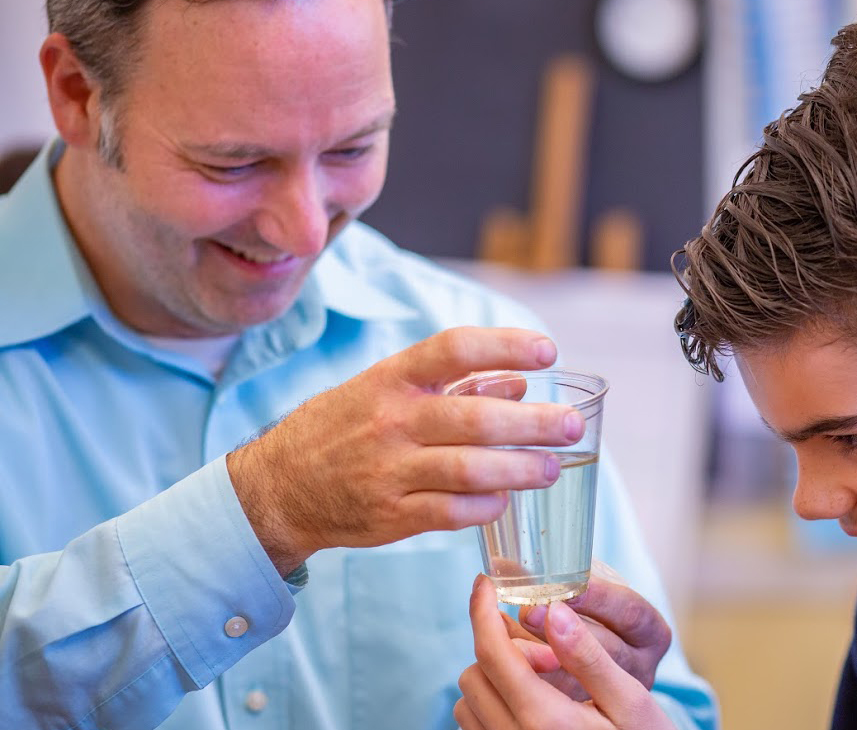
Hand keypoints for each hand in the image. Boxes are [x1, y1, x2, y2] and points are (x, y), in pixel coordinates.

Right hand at [227, 326, 583, 573]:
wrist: (278, 488)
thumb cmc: (344, 429)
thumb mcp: (387, 389)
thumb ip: (454, 384)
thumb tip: (518, 380)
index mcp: (391, 379)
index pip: (454, 349)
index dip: (506, 346)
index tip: (547, 352)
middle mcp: (391, 421)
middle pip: (475, 417)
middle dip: (533, 423)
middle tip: (572, 426)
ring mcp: (389, 471)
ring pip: (470, 469)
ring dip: (521, 469)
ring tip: (552, 468)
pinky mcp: (390, 517)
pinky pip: (452, 512)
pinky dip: (486, 506)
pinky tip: (505, 499)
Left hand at [455, 575, 676, 729]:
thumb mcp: (630, 700)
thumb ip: (588, 656)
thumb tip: (553, 611)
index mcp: (545, 719)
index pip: (492, 654)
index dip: (482, 611)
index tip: (485, 584)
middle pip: (474, 675)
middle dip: (495, 648)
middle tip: (540, 647)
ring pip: (468, 704)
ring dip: (491, 679)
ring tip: (535, 676)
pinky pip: (476, 729)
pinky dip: (490, 706)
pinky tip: (527, 702)